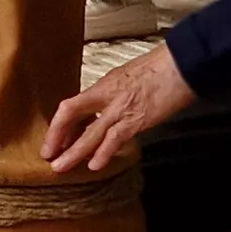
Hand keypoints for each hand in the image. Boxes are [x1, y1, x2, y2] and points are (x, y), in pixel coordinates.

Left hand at [43, 43, 191, 175]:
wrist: (181, 65)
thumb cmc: (160, 68)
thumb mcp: (127, 76)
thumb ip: (112, 94)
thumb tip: (103, 109)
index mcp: (103, 85)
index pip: (71, 106)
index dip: (58, 125)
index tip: (52, 141)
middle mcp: (107, 96)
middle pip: (71, 116)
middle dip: (57, 139)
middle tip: (49, 157)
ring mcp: (121, 109)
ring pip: (91, 133)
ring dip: (75, 152)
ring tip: (62, 167)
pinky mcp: (138, 119)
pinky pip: (116, 138)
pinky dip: (104, 153)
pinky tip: (95, 165)